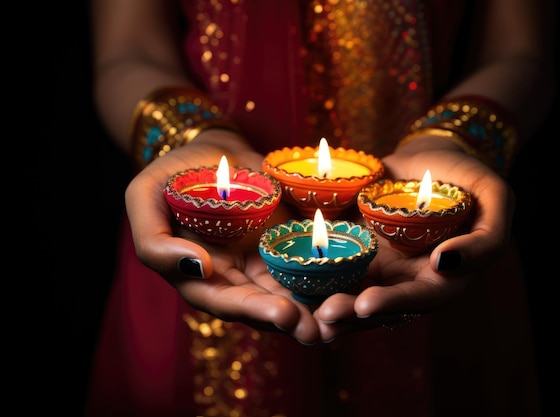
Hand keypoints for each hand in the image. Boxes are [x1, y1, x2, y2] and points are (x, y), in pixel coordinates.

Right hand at [124, 131, 322, 343]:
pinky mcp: (290, 243)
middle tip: (320, 329)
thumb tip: (196, 266)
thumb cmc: (170, 174)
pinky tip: (354, 283)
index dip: (252, 311)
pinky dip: (331, 276)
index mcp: (199, 277)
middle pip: (266, 306)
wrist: (209, 150)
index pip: (226, 302)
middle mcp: (235, 278)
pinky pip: (312, 263)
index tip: (283, 313)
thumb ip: (154, 240)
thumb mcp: (143, 198)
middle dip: (294, 320)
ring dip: (318, 307)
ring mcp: (265, 262)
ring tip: (343, 318)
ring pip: (293, 291)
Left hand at [313, 145, 515, 340]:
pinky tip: (291, 277)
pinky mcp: (356, 248)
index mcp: (444, 276)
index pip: (421, 298)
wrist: (432, 157)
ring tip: (303, 306)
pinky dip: (315, 273)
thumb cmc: (469, 176)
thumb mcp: (496, 199)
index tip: (365, 304)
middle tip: (325, 315)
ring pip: (352, 290)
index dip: (395, 303)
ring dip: (328, 301)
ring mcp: (380, 266)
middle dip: (351, 312)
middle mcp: (409, 279)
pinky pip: (335, 264)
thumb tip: (444, 264)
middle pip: (380, 305)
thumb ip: (488, 237)